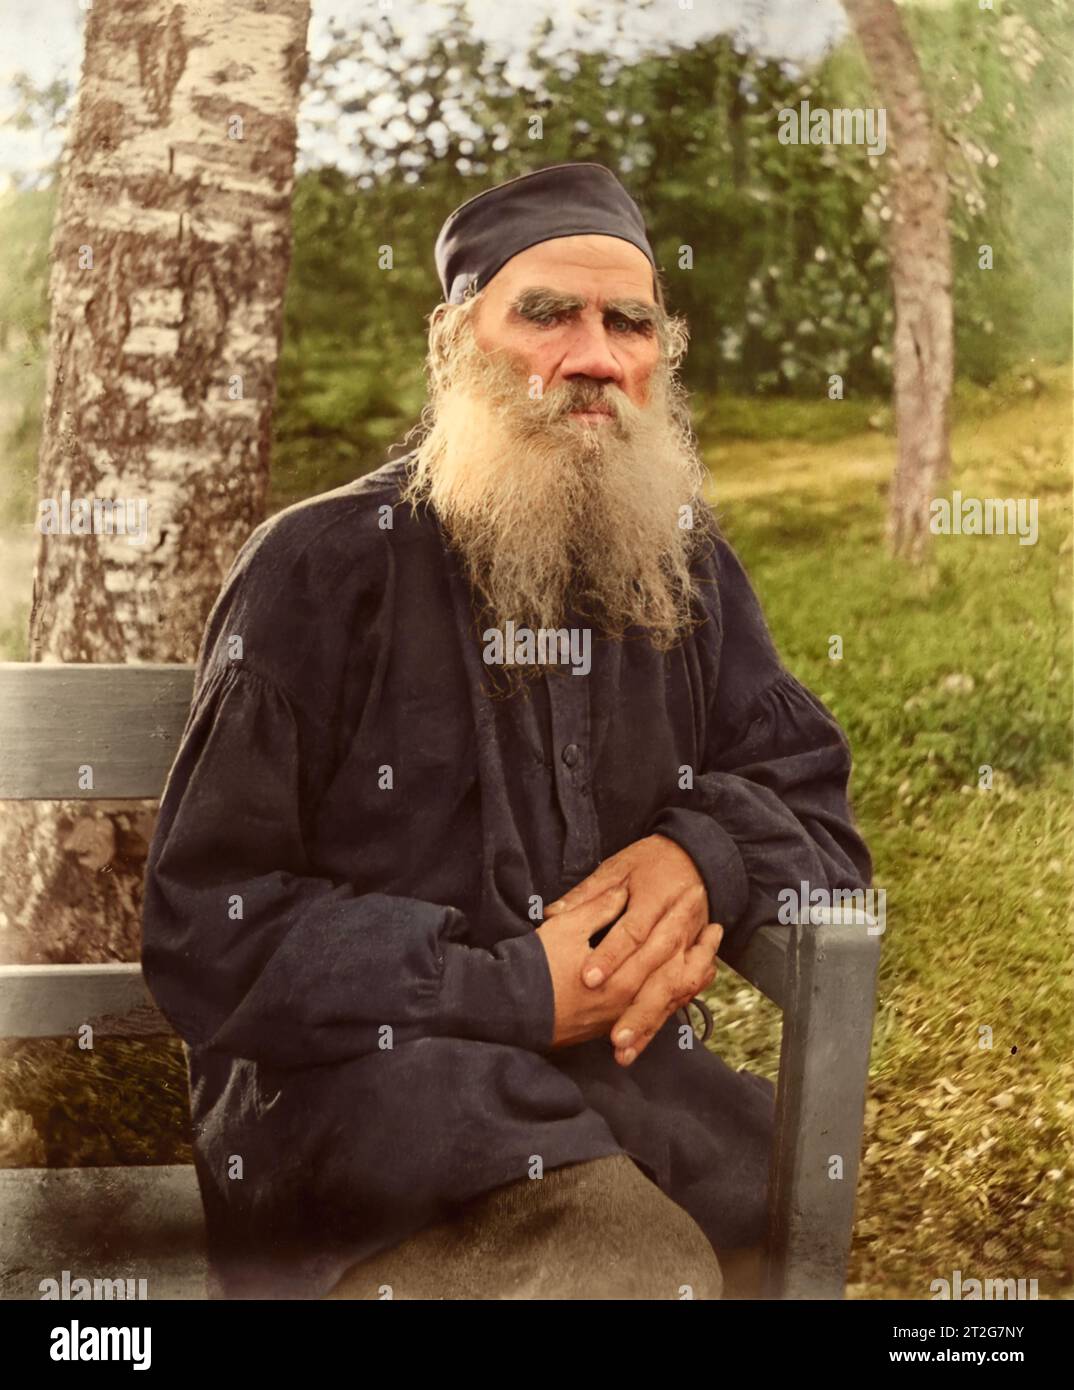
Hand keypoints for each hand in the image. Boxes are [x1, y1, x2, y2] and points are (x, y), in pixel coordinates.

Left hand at [544, 835, 723, 1064]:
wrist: (695, 858)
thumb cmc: (650, 862)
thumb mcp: (618, 866)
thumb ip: (589, 894)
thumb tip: (554, 912)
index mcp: (657, 900)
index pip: (632, 933)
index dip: (611, 957)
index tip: (589, 979)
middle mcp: (677, 928)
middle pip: (657, 971)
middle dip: (636, 1008)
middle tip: (614, 1036)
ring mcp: (687, 949)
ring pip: (671, 991)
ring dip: (648, 1022)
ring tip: (624, 1049)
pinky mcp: (689, 962)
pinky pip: (679, 997)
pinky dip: (659, 1022)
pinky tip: (638, 1045)